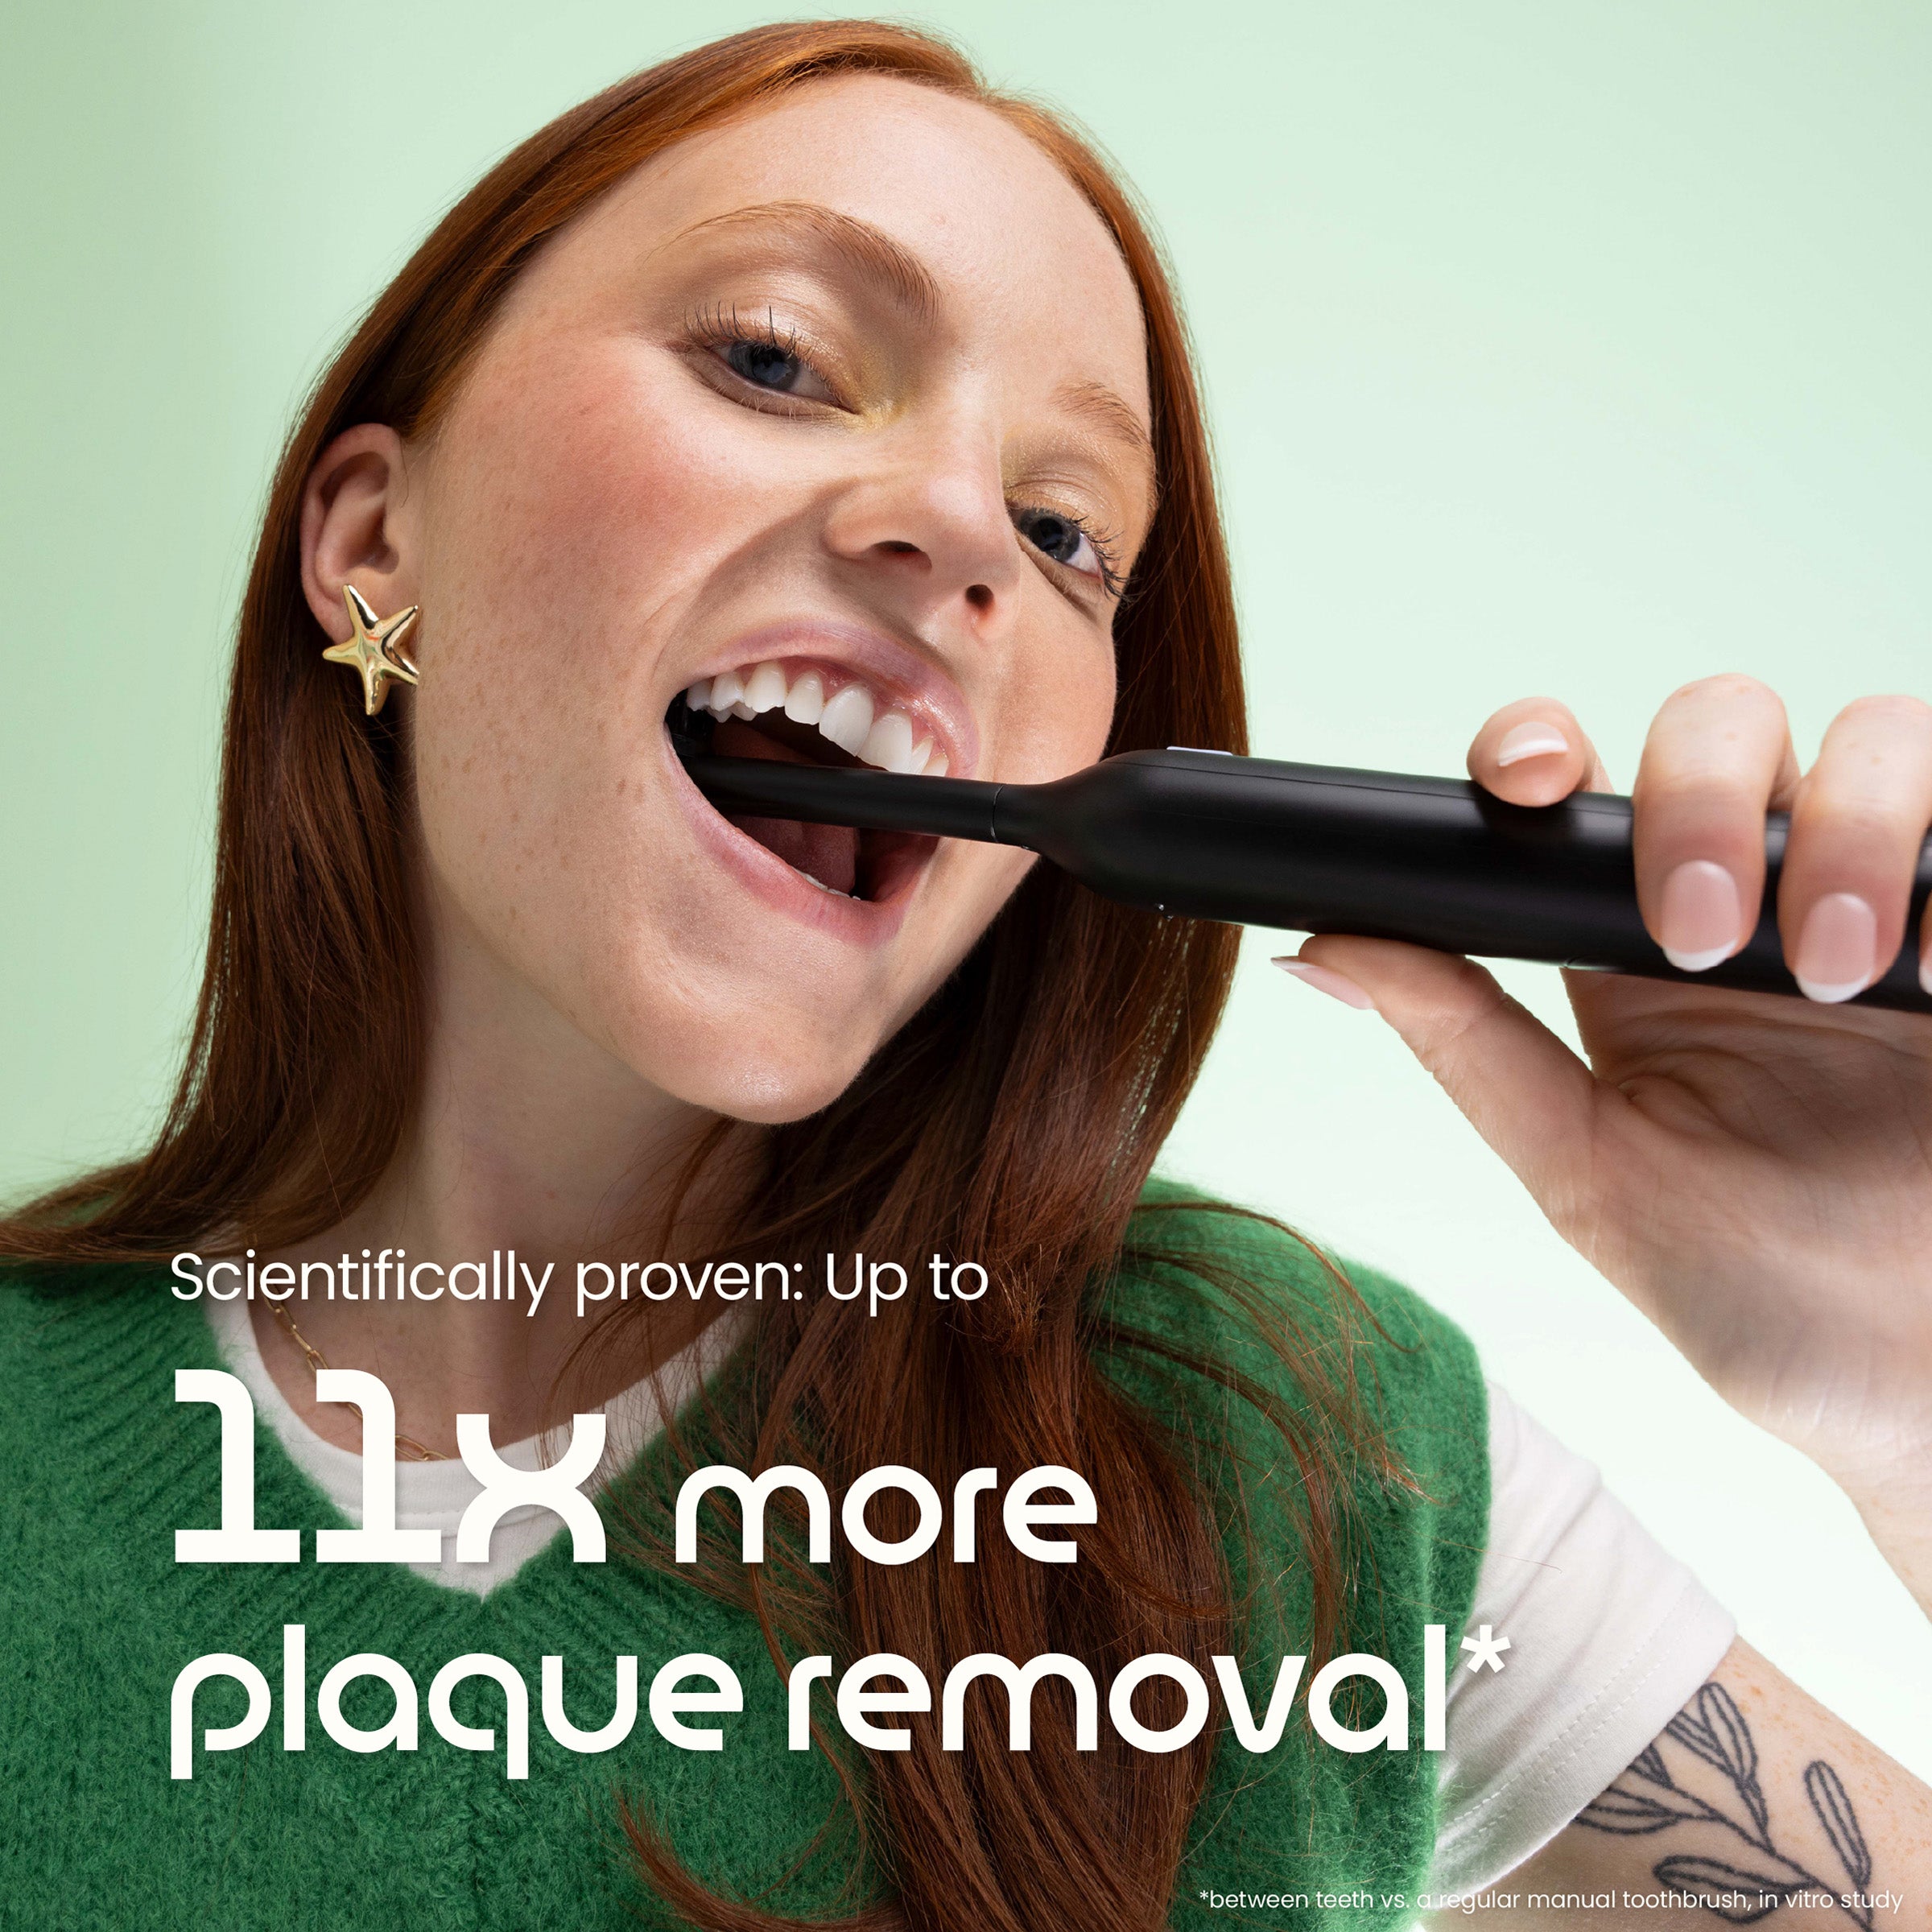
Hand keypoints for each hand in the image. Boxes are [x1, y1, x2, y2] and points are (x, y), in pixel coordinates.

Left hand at [1286, 678, 1931, 1605]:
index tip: (1526, 779)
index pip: (1574, 789)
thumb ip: (1464, 1045)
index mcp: (1635, 947)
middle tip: (1697, 936)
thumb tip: (1317, 949)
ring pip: (1872, 735)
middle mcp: (1761, 896)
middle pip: (1716, 722)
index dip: (1537, 746)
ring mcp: (1893, 896)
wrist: (1931, 1382)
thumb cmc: (1766, 1293)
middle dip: (1697, 797)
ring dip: (1841, 831)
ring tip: (1835, 977)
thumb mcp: (1589, 1170)